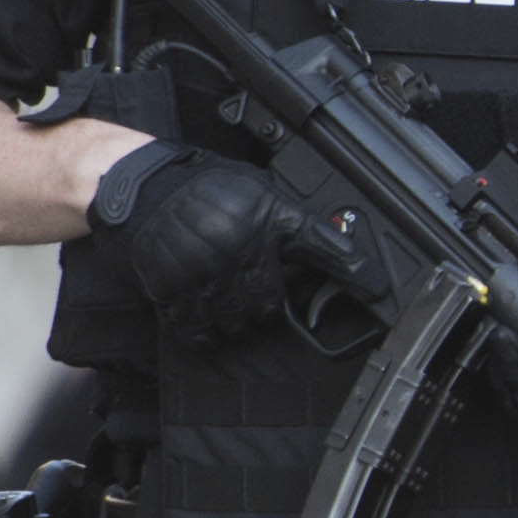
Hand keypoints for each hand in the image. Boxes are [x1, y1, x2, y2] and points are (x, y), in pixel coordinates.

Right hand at [90, 142, 373, 352]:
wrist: (139, 187)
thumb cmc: (200, 186)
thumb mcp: (256, 190)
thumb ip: (288, 221)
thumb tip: (329, 247)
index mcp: (267, 216)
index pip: (326, 247)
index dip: (356, 272)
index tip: (378, 290)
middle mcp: (242, 247)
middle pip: (276, 302)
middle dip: (274, 302)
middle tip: (259, 289)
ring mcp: (208, 273)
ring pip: (242, 321)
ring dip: (242, 319)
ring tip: (231, 298)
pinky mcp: (177, 292)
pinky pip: (202, 330)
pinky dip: (208, 330)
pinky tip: (208, 312)